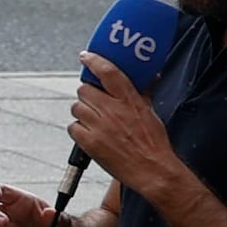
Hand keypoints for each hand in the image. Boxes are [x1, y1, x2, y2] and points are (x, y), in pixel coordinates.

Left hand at [65, 52, 183, 201]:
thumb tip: (147, 77)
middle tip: (96, 103)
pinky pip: (73, 127)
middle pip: (84, 89)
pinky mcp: (89, 142)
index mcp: (129, 100)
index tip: (85, 56)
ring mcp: (98, 126)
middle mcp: (112, 110)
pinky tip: (91, 134)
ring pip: (76, 107)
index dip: (94, 61)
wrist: (152, 169)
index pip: (108, 72)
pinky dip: (78, 130)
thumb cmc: (154, 143)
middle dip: (88, 95)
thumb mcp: (151, 112)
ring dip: (83, 112)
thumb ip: (143, 92)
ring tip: (95, 121)